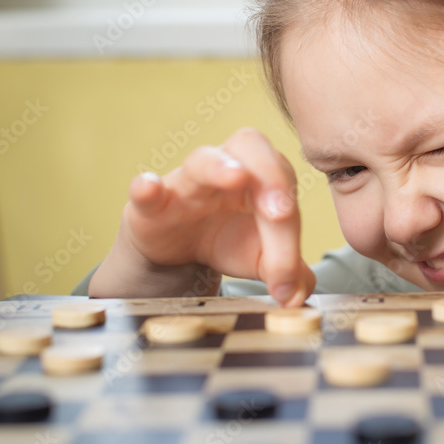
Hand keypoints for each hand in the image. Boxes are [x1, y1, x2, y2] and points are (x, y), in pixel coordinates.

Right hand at [121, 128, 314, 305]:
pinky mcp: (152, 204)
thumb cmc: (228, 239)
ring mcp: (188, 182)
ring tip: (236, 176)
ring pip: (202, 160)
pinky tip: (149, 188)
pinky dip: (146, 187)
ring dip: (220, 166)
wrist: (178, 250)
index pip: (283, 188)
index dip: (290, 226)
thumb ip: (287, 270)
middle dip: (271, 175)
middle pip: (251, 147)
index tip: (287, 271)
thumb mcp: (261, 257)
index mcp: (263, 176)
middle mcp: (229, 167)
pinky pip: (146, 188)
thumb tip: (297, 295)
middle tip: (282, 212)